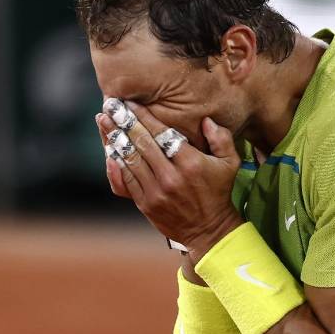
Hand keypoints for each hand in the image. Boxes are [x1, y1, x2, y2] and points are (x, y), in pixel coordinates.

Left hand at [102, 101, 243, 258]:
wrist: (209, 230)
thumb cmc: (218, 192)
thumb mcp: (230, 163)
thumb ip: (221, 138)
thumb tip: (205, 120)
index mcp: (191, 163)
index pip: (162, 133)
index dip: (144, 116)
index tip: (130, 103)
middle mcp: (171, 176)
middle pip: (142, 143)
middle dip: (123, 121)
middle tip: (110, 106)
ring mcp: (156, 191)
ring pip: (130, 159)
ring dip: (114, 138)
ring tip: (103, 122)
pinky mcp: (146, 203)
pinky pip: (126, 179)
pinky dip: (116, 162)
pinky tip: (109, 148)